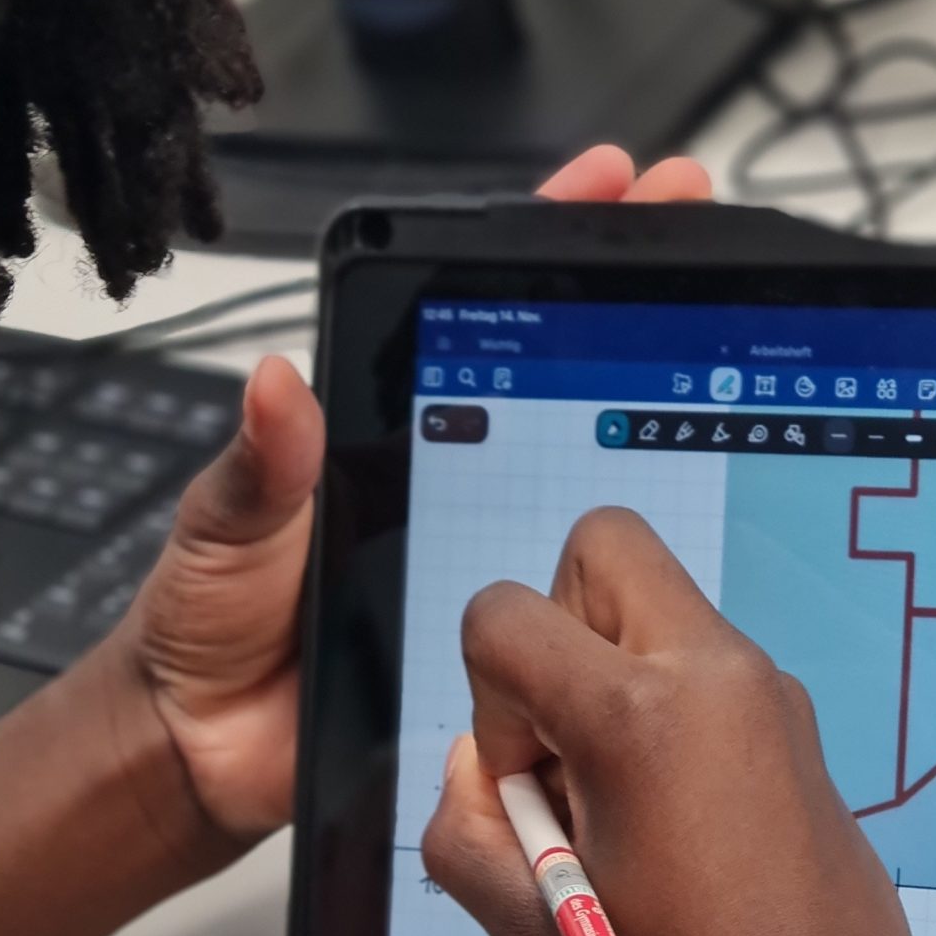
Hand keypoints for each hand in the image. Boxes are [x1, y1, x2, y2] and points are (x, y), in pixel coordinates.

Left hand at [99, 146, 716, 859]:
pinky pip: (583, 602)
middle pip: (567, 377)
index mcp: (395, 436)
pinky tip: (690, 538)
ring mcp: (494, 557)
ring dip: (659, 429)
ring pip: (590, 486)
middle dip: (638, 297)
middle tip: (697, 226)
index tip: (615, 186)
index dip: (552, 244)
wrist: (214, 750)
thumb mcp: (229, 529)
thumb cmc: (211, 625)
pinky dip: (636, 575)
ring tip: (724, 350)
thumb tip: (278, 388)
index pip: (485, 317)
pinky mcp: (516, 642)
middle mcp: (458, 482)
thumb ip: (264, 467)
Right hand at [421, 508, 935, 935]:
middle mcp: (720, 678)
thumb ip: (465, 825)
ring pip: (661, 615)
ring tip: (622, 811)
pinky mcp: (801, 737)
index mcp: (643, 713)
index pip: (502, 614)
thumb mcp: (527, 929)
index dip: (487, 700)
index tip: (530, 790)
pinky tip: (673, 836)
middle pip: (602, 548)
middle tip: (567, 748)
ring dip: (614, 680)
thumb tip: (481, 770)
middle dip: (557, 629)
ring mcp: (773, 701)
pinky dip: (668, 719)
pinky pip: (708, 678)